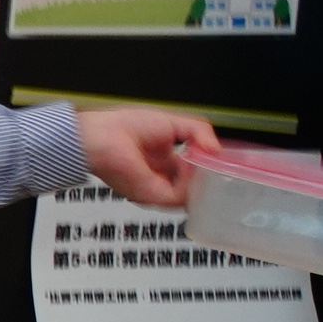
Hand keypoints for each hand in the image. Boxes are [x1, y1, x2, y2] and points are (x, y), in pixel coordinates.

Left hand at [77, 105, 210, 208]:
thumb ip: (199, 132)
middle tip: (220, 166)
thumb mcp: (173, 123)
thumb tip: (216, 149)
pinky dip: (191, 184)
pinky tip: (191, 168)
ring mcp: (155, 189)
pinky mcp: (151, 196)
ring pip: (190, 195)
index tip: (220, 161)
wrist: (101, 137)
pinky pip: (181, 198)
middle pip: (193, 187)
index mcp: (162, 161)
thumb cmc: (124, 127)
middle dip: (208, 178)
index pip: (192, 173)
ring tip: (205, 164)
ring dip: (202, 180)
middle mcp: (159, 178)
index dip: (208, 167)